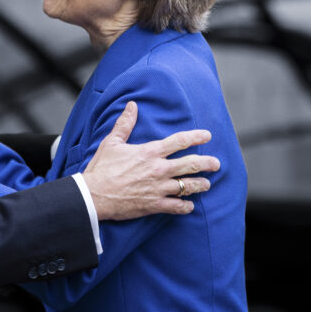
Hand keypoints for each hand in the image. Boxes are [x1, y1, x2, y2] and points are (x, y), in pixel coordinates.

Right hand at [82, 102, 219, 219]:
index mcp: (149, 152)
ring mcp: (158, 188)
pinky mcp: (154, 205)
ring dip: (200, 185)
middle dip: (207, 163)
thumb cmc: (101, 168)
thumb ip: (125, 123)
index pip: (179, 141)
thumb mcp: (112, 142)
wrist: (93, 195)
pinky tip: (190, 206)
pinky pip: (177, 206)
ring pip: (188, 186)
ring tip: (207, 184)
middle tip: (216, 163)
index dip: (196, 137)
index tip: (207, 135)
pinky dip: (185, 206)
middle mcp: (158, 169)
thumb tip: (132, 105)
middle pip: (190, 164)